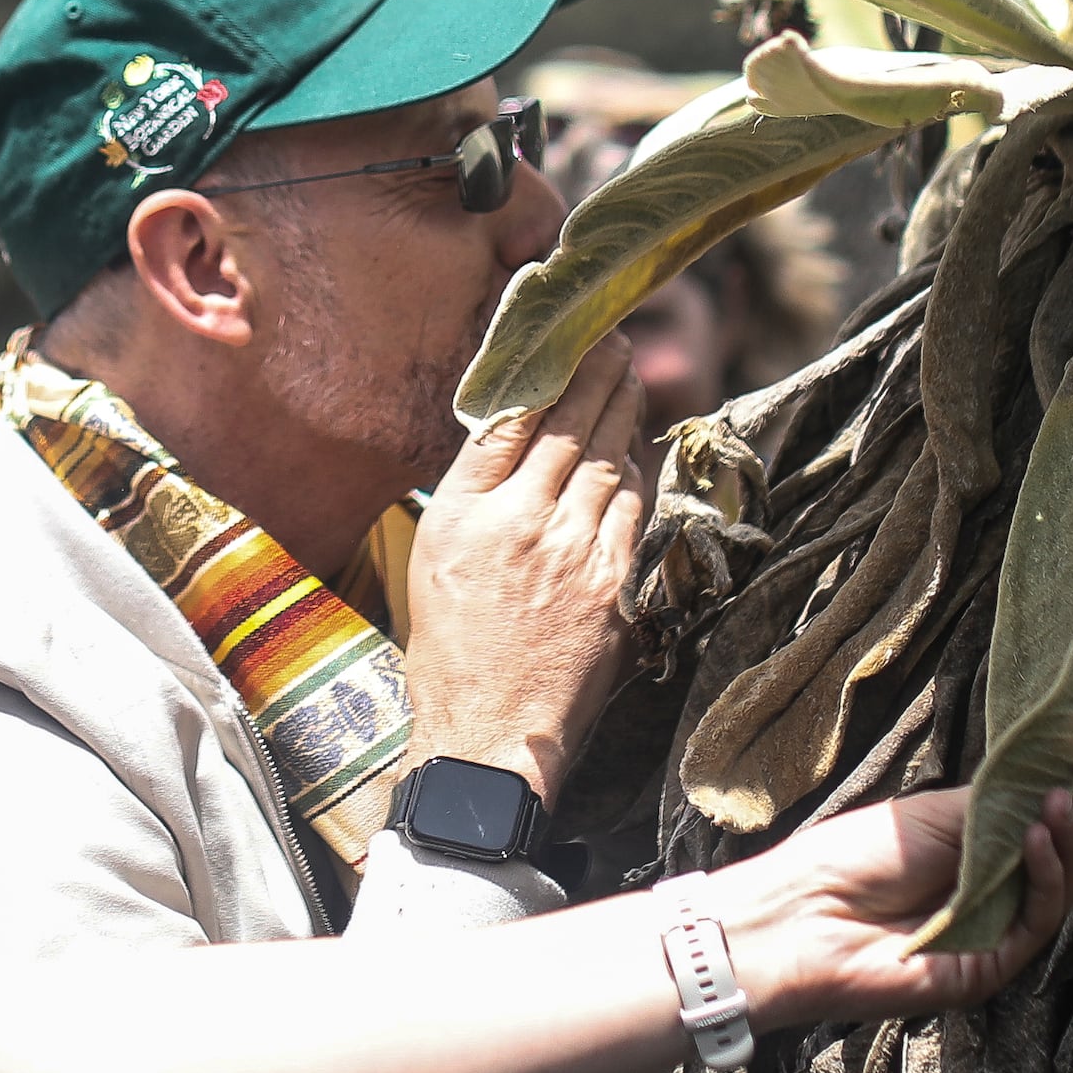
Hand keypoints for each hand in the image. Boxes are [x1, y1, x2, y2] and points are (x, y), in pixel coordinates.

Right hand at [397, 342, 652, 804]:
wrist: (488, 731)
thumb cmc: (452, 653)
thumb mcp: (436, 560)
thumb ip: (473, 498)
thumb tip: (510, 442)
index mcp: (463, 512)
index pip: (508, 416)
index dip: (542, 370)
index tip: (562, 341)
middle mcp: (518, 520)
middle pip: (568, 423)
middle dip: (596, 373)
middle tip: (614, 340)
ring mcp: (572, 548)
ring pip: (608, 457)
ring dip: (623, 410)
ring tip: (629, 379)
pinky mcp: (612, 579)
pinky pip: (632, 506)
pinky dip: (635, 470)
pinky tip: (636, 450)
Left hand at [703, 734, 1072, 1025]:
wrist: (804, 914)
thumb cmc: (856, 858)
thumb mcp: (940, 812)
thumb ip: (1004, 799)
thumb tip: (1064, 767)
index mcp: (988, 849)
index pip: (1055, 814)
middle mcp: (1001, 890)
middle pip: (1070, 849)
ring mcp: (1000, 930)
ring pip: (1064, 885)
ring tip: (1065, 796)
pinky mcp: (993, 965)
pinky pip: (1037, 918)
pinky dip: (1045, 875)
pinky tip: (1039, 837)